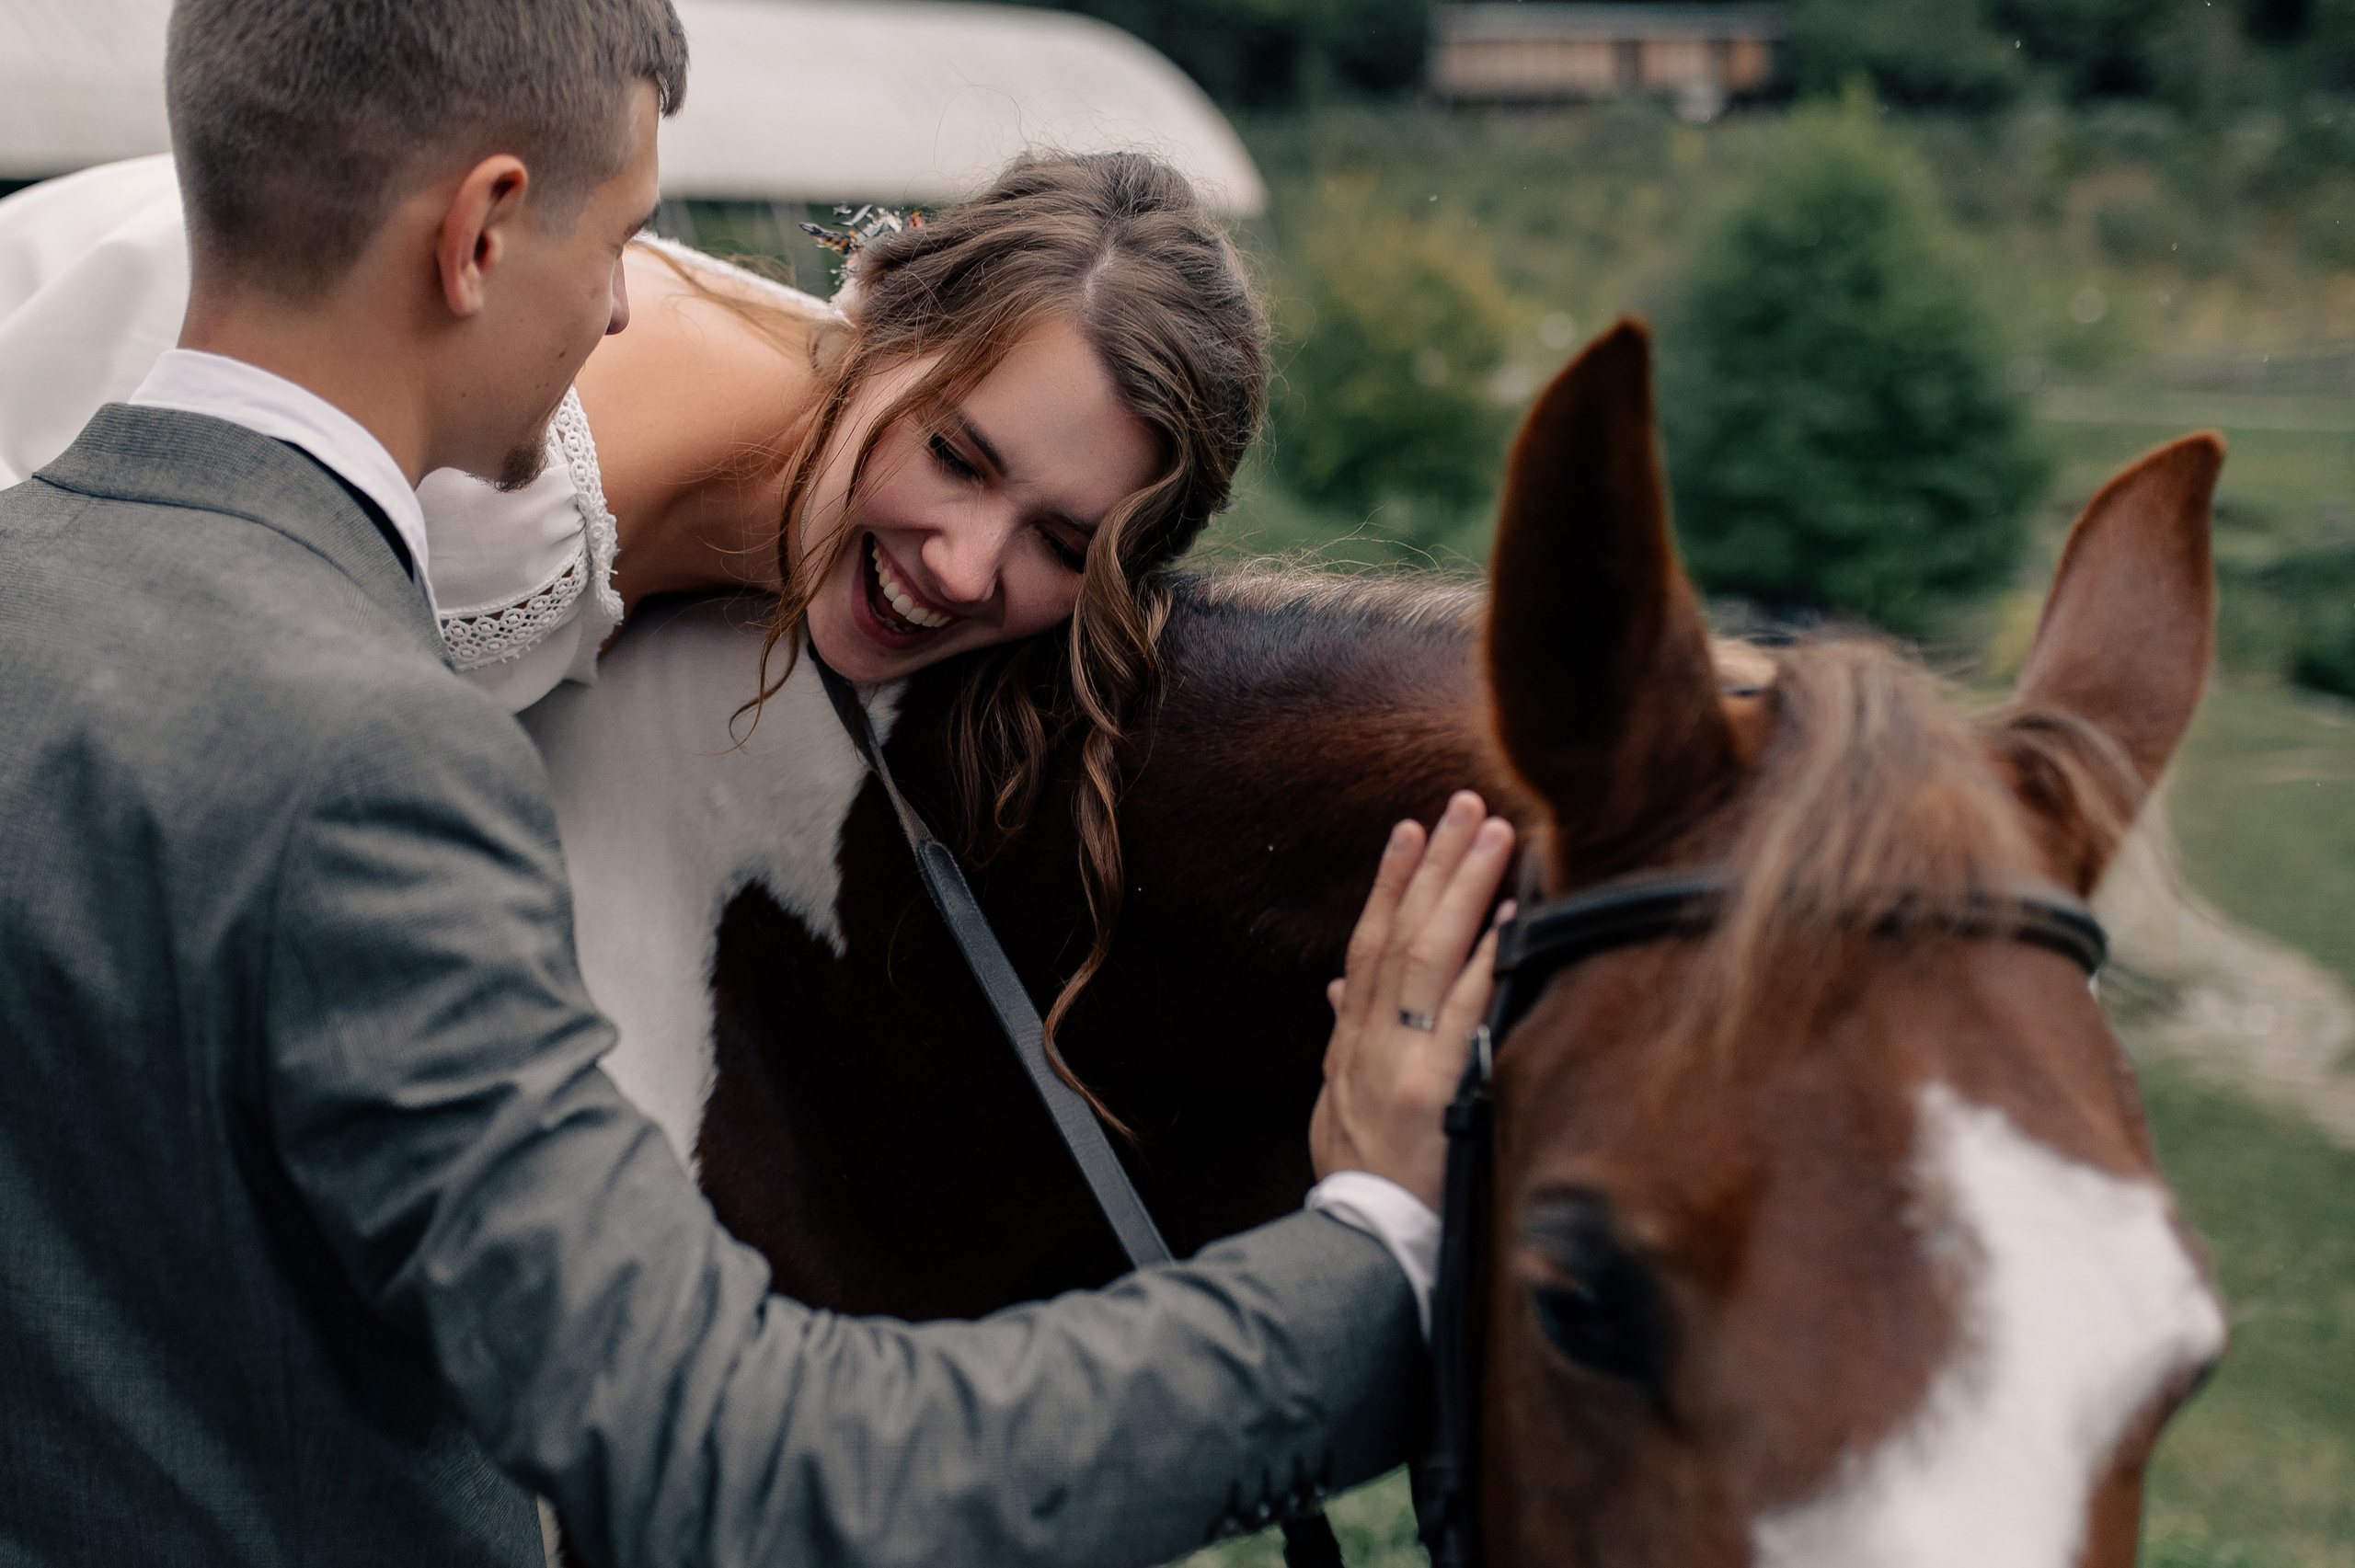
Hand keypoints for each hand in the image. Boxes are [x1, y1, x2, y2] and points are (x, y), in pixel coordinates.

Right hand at [1310, 791, 1515, 1209]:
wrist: (1365, 1251)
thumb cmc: (1363, 1186)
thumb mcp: (1335, 1109)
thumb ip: (1344, 1044)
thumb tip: (1338, 990)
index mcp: (1350, 1047)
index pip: (1367, 948)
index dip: (1388, 886)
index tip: (1410, 832)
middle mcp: (1370, 1043)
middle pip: (1399, 935)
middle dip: (1434, 866)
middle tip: (1464, 804)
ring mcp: (1401, 1064)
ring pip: (1428, 956)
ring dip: (1464, 888)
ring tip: (1494, 833)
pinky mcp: (1435, 1092)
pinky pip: (1465, 1012)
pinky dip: (1488, 959)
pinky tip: (1512, 918)